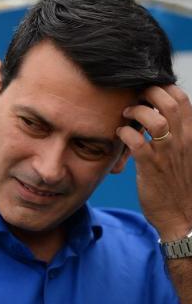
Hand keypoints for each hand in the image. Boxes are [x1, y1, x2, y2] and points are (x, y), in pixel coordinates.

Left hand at [117, 85, 191, 240]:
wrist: (182, 217)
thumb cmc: (178, 183)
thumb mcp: (184, 152)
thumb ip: (175, 132)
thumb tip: (156, 112)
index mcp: (191, 135)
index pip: (182, 99)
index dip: (162, 87)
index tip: (146, 89)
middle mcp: (182, 141)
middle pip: (169, 103)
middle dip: (148, 92)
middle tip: (134, 97)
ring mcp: (167, 154)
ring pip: (155, 120)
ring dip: (136, 112)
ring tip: (125, 114)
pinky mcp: (151, 167)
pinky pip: (137, 143)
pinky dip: (125, 133)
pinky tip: (119, 133)